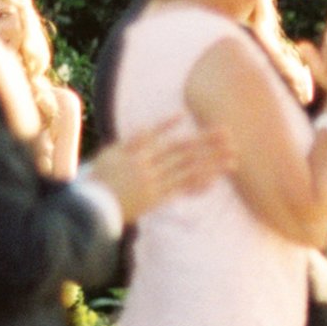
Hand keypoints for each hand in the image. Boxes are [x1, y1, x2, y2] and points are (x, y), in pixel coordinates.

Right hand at [90, 118, 228, 220]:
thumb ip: (132, 142)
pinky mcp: (158, 199)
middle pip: (182, 151)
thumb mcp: (110, 157)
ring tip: (232, 158)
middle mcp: (149, 167)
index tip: (186, 115)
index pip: (158, 137)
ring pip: (189, 171)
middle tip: (228, 134)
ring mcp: (155, 184)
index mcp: (137, 155)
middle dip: (206, 142)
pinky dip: (198, 184)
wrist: (94, 209)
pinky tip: (214, 179)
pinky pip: (182, 190)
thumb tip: (147, 127)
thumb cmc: (100, 180)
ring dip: (212, 163)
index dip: (171, 125)